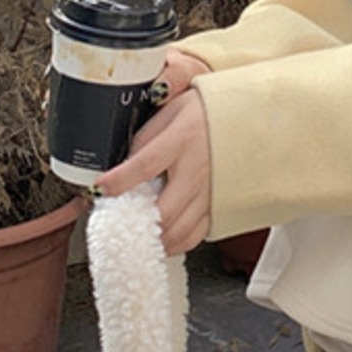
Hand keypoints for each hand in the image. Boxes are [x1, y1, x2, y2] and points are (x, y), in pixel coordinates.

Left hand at [93, 50, 212, 255]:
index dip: (120, 180)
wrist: (252, 118)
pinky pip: (196, 236)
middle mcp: (198, 169)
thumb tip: (123, 161)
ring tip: (135, 234)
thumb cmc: (211, 112)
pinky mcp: (219, 207)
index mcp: (184, 139)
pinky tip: (161, 239)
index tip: (99, 189)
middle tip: (115, 222)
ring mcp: (211, 192)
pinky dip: (175, 243)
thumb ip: (147, 134)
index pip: (146, 164)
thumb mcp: (175, 108)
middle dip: (135, 222)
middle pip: (164, 210)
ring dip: (152, 238)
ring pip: (178, 230)